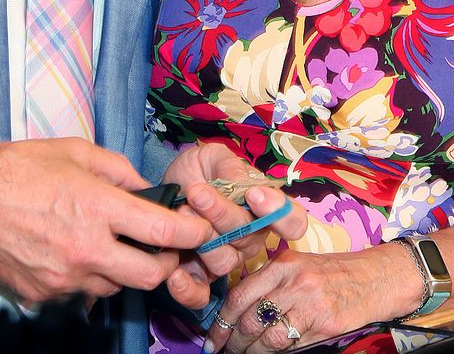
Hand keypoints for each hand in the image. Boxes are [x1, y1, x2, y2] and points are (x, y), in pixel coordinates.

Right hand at [0, 136, 215, 306]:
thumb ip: (120, 171)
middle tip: (163, 245)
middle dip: (167, 262)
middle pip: (150, 275)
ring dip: (123, 269)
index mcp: (97, 208)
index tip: (201, 229)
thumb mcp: (77, 152)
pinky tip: (72, 252)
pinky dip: (87, 276)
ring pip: (116, 286)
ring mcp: (62, 278)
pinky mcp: (41, 295)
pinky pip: (80, 293)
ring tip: (108, 242)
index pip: (163, 233)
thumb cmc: (19, 167)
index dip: (192, 233)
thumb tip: (147, 190)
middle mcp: (84, 249)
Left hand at [158, 144, 308, 310]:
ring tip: (180, 213)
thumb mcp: (211, 157)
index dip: (281, 214)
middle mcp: (250, 238)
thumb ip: (231, 167)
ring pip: (226, 262)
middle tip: (196, 192)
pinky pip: (201, 295)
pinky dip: (188, 288)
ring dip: (202, 240)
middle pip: (250, 237)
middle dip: (222, 214)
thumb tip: (250, 187)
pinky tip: (175, 273)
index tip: (254, 195)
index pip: (292, 221)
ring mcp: (226, 259)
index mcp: (263, 209)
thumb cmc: (194, 172)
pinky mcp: (199, 279)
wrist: (161, 189)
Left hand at [209, 242, 418, 353]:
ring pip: (267, 338)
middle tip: (227, 351)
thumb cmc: (334, 272)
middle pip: (249, 319)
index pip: (240, 295)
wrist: (376, 278)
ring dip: (251, 352)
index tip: (213, 339)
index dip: (221, 322)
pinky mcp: (324, 326)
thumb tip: (236, 311)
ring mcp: (311, 305)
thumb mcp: (300, 264)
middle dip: (233, 342)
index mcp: (284, 264)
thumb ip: (270, 281)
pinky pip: (290, 347)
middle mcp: (295, 282)